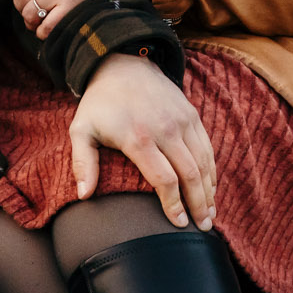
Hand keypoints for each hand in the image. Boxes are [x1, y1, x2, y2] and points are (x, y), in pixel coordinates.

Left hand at [70, 52, 215, 229]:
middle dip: (199, 204)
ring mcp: (182, 120)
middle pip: (190, 174)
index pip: (164, 179)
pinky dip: (211, 170)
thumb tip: (84, 196)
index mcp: (139, 137)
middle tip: (202, 228)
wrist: (122, 64)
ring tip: (210, 215)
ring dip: (209, 190)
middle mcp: (165, 129)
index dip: (174, 204)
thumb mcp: (81, 130)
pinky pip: (206, 147)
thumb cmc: (100, 104)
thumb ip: (82, 163)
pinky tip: (211, 188)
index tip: (178, 224)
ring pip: (203, 162)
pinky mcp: (191, 114)